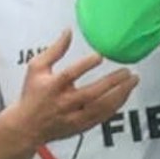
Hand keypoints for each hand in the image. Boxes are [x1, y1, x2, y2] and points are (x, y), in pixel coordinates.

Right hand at [13, 31, 137, 144]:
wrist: (27, 127)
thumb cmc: (32, 94)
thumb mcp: (36, 68)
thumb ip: (54, 50)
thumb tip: (69, 31)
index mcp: (52, 86)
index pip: (70, 75)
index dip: (85, 65)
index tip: (100, 56)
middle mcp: (64, 103)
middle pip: (91, 93)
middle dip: (112, 82)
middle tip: (128, 71)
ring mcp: (73, 117)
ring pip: (101, 107)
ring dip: (119, 94)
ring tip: (132, 81)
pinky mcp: (80, 127)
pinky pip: (102, 117)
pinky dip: (115, 106)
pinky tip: (125, 95)